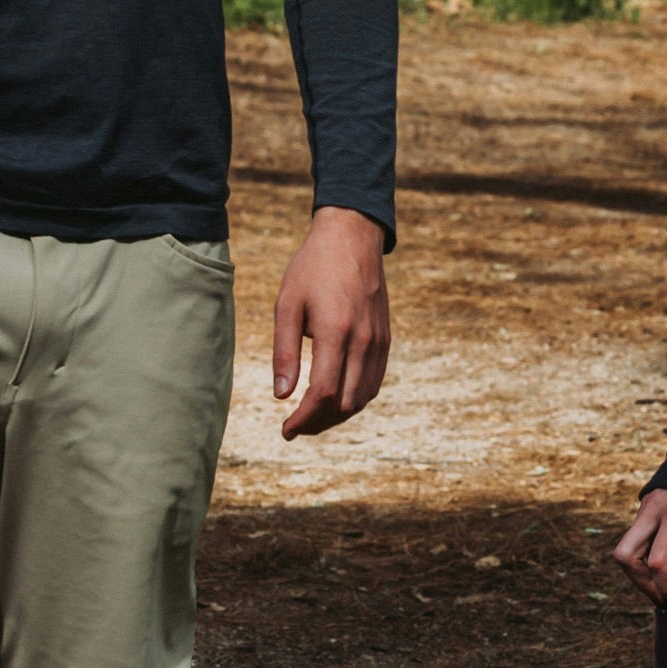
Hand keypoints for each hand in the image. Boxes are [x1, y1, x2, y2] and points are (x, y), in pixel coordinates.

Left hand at [273, 207, 389, 438]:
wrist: (353, 238)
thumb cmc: (312, 268)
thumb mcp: (287, 305)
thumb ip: (284, 352)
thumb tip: (281, 395)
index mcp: (335, 331)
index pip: (322, 393)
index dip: (303, 419)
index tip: (285, 430)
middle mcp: (362, 341)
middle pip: (344, 403)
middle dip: (317, 423)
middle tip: (294, 426)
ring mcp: (378, 342)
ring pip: (362, 398)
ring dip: (336, 415)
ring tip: (311, 417)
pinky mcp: (385, 340)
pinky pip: (373, 383)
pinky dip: (354, 399)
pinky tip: (334, 399)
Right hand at [613, 491, 666, 602]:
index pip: (658, 562)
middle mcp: (653, 510)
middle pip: (626, 558)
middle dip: (643, 585)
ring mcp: (645, 507)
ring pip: (623, 551)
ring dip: (637, 575)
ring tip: (664, 588)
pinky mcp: (645, 507)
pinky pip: (632, 541)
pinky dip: (641, 561)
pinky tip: (665, 569)